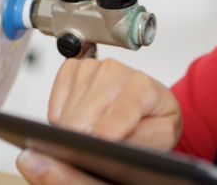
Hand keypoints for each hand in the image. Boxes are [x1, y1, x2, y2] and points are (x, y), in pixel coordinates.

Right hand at [16, 58, 181, 183]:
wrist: (147, 103)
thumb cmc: (153, 119)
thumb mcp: (162, 135)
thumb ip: (141, 139)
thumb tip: (108, 140)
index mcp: (141, 85)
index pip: (117, 113)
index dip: (104, 135)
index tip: (98, 147)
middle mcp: (115, 71)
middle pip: (84, 118)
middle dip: (85, 140)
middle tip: (95, 150)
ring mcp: (91, 67)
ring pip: (67, 114)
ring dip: (74, 131)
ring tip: (94, 134)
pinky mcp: (72, 69)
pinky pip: (54, 104)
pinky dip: (61, 119)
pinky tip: (81, 120)